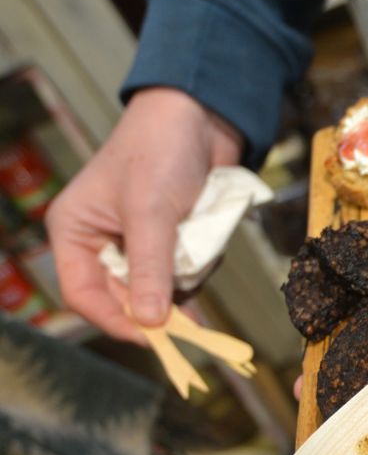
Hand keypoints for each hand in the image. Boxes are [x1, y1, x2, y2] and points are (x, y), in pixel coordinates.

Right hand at [46, 87, 242, 341]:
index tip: (153, 338)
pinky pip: (180, 274)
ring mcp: (136, 243)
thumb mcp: (151, 213)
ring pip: (156, 289)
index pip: (83, 294)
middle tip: (188, 325)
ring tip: (196, 248)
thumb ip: (151, 269)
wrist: (199, 116)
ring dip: (181, 282)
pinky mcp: (168, 241)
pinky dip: (195, 271)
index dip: (115, 320)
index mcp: (75, 232)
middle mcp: (100, 242)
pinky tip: (206, 250)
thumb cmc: (160, 152)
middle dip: (156, 304)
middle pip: (122, 297)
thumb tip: (150, 321)